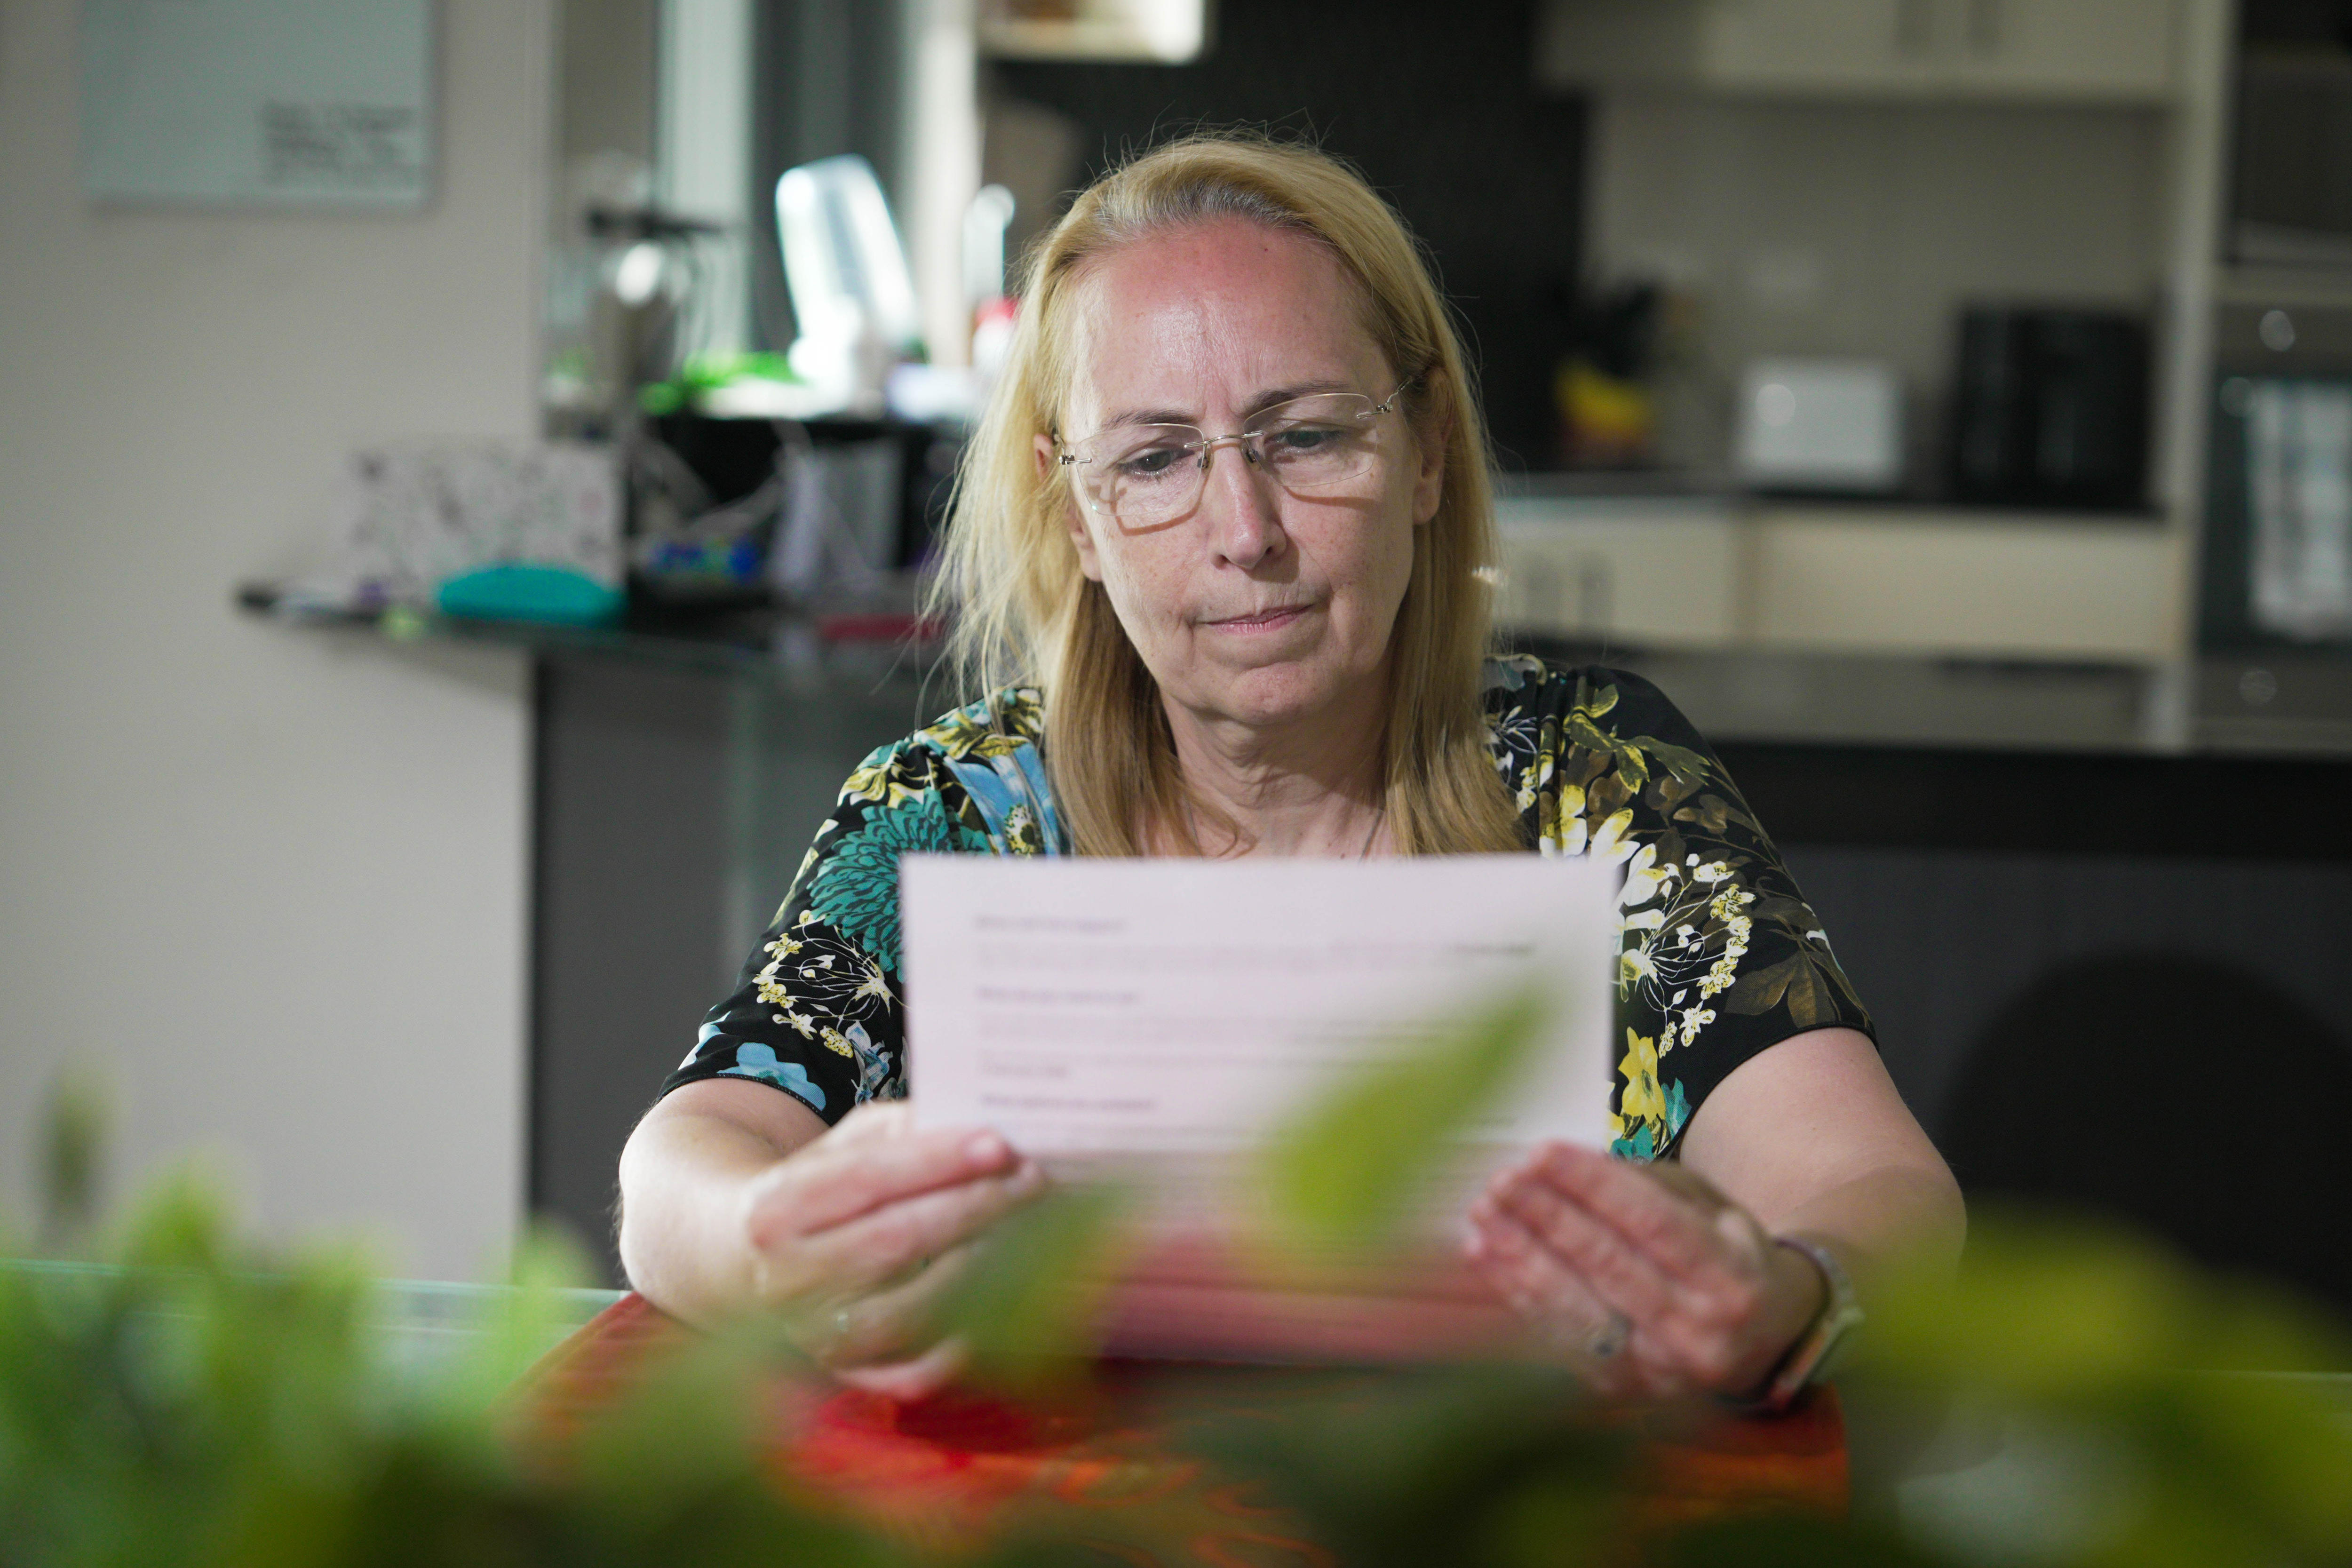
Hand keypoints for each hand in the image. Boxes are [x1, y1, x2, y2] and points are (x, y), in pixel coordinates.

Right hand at [737, 1100, 1047, 1400]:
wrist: (755, 1264)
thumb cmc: (821, 1191)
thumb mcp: (844, 1145)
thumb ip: (900, 1132)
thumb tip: (977, 1133)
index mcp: (776, 1208)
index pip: (867, 1177)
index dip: (937, 1160)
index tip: (1001, 1144)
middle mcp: (788, 1280)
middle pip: (896, 1241)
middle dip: (974, 1208)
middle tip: (1032, 1180)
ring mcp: (815, 1337)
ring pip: (909, 1310)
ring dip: (979, 1269)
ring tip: (1025, 1228)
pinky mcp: (845, 1377)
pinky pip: (912, 1373)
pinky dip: (960, 1345)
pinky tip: (1001, 1300)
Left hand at [1463, 1142, 1824, 1401]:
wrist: (1760, 1341)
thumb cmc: (1725, 1256)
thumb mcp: (1709, 1208)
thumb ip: (1646, 1185)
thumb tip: (1566, 1164)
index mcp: (1732, 1279)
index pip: (1653, 1224)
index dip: (1593, 1185)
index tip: (1541, 1151)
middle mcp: (1701, 1335)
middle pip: (1610, 1266)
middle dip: (1547, 1217)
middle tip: (1503, 1178)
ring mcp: (1658, 1372)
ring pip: (1577, 1309)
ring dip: (1520, 1256)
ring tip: (1483, 1212)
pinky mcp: (1621, 1391)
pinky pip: (1559, 1337)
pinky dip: (1517, 1293)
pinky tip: (1485, 1253)